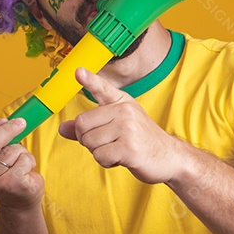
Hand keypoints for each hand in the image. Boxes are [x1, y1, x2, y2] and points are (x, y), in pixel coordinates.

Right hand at [0, 115, 43, 211]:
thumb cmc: (6, 173)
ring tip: (19, 162)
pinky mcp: (10, 185)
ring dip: (20, 151)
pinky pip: (23, 160)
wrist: (19, 200)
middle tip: (21, 123)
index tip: (4, 120)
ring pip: (10, 151)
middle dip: (8, 130)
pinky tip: (26, 171)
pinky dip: (29, 161)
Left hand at [58, 67, 184, 184]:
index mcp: (122, 102)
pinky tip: (122, 158)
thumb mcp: (115, 127)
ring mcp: (128, 128)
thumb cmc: (140, 141)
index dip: (89, 80)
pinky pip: (100, 156)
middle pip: (82, 125)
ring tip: (118, 150)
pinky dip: (106, 162)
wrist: (170, 157)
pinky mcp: (129, 147)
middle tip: (108, 143)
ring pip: (89, 142)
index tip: (78, 71)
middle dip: (87, 140)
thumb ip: (89, 126)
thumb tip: (62, 128)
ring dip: (98, 152)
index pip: (102, 88)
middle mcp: (124, 111)